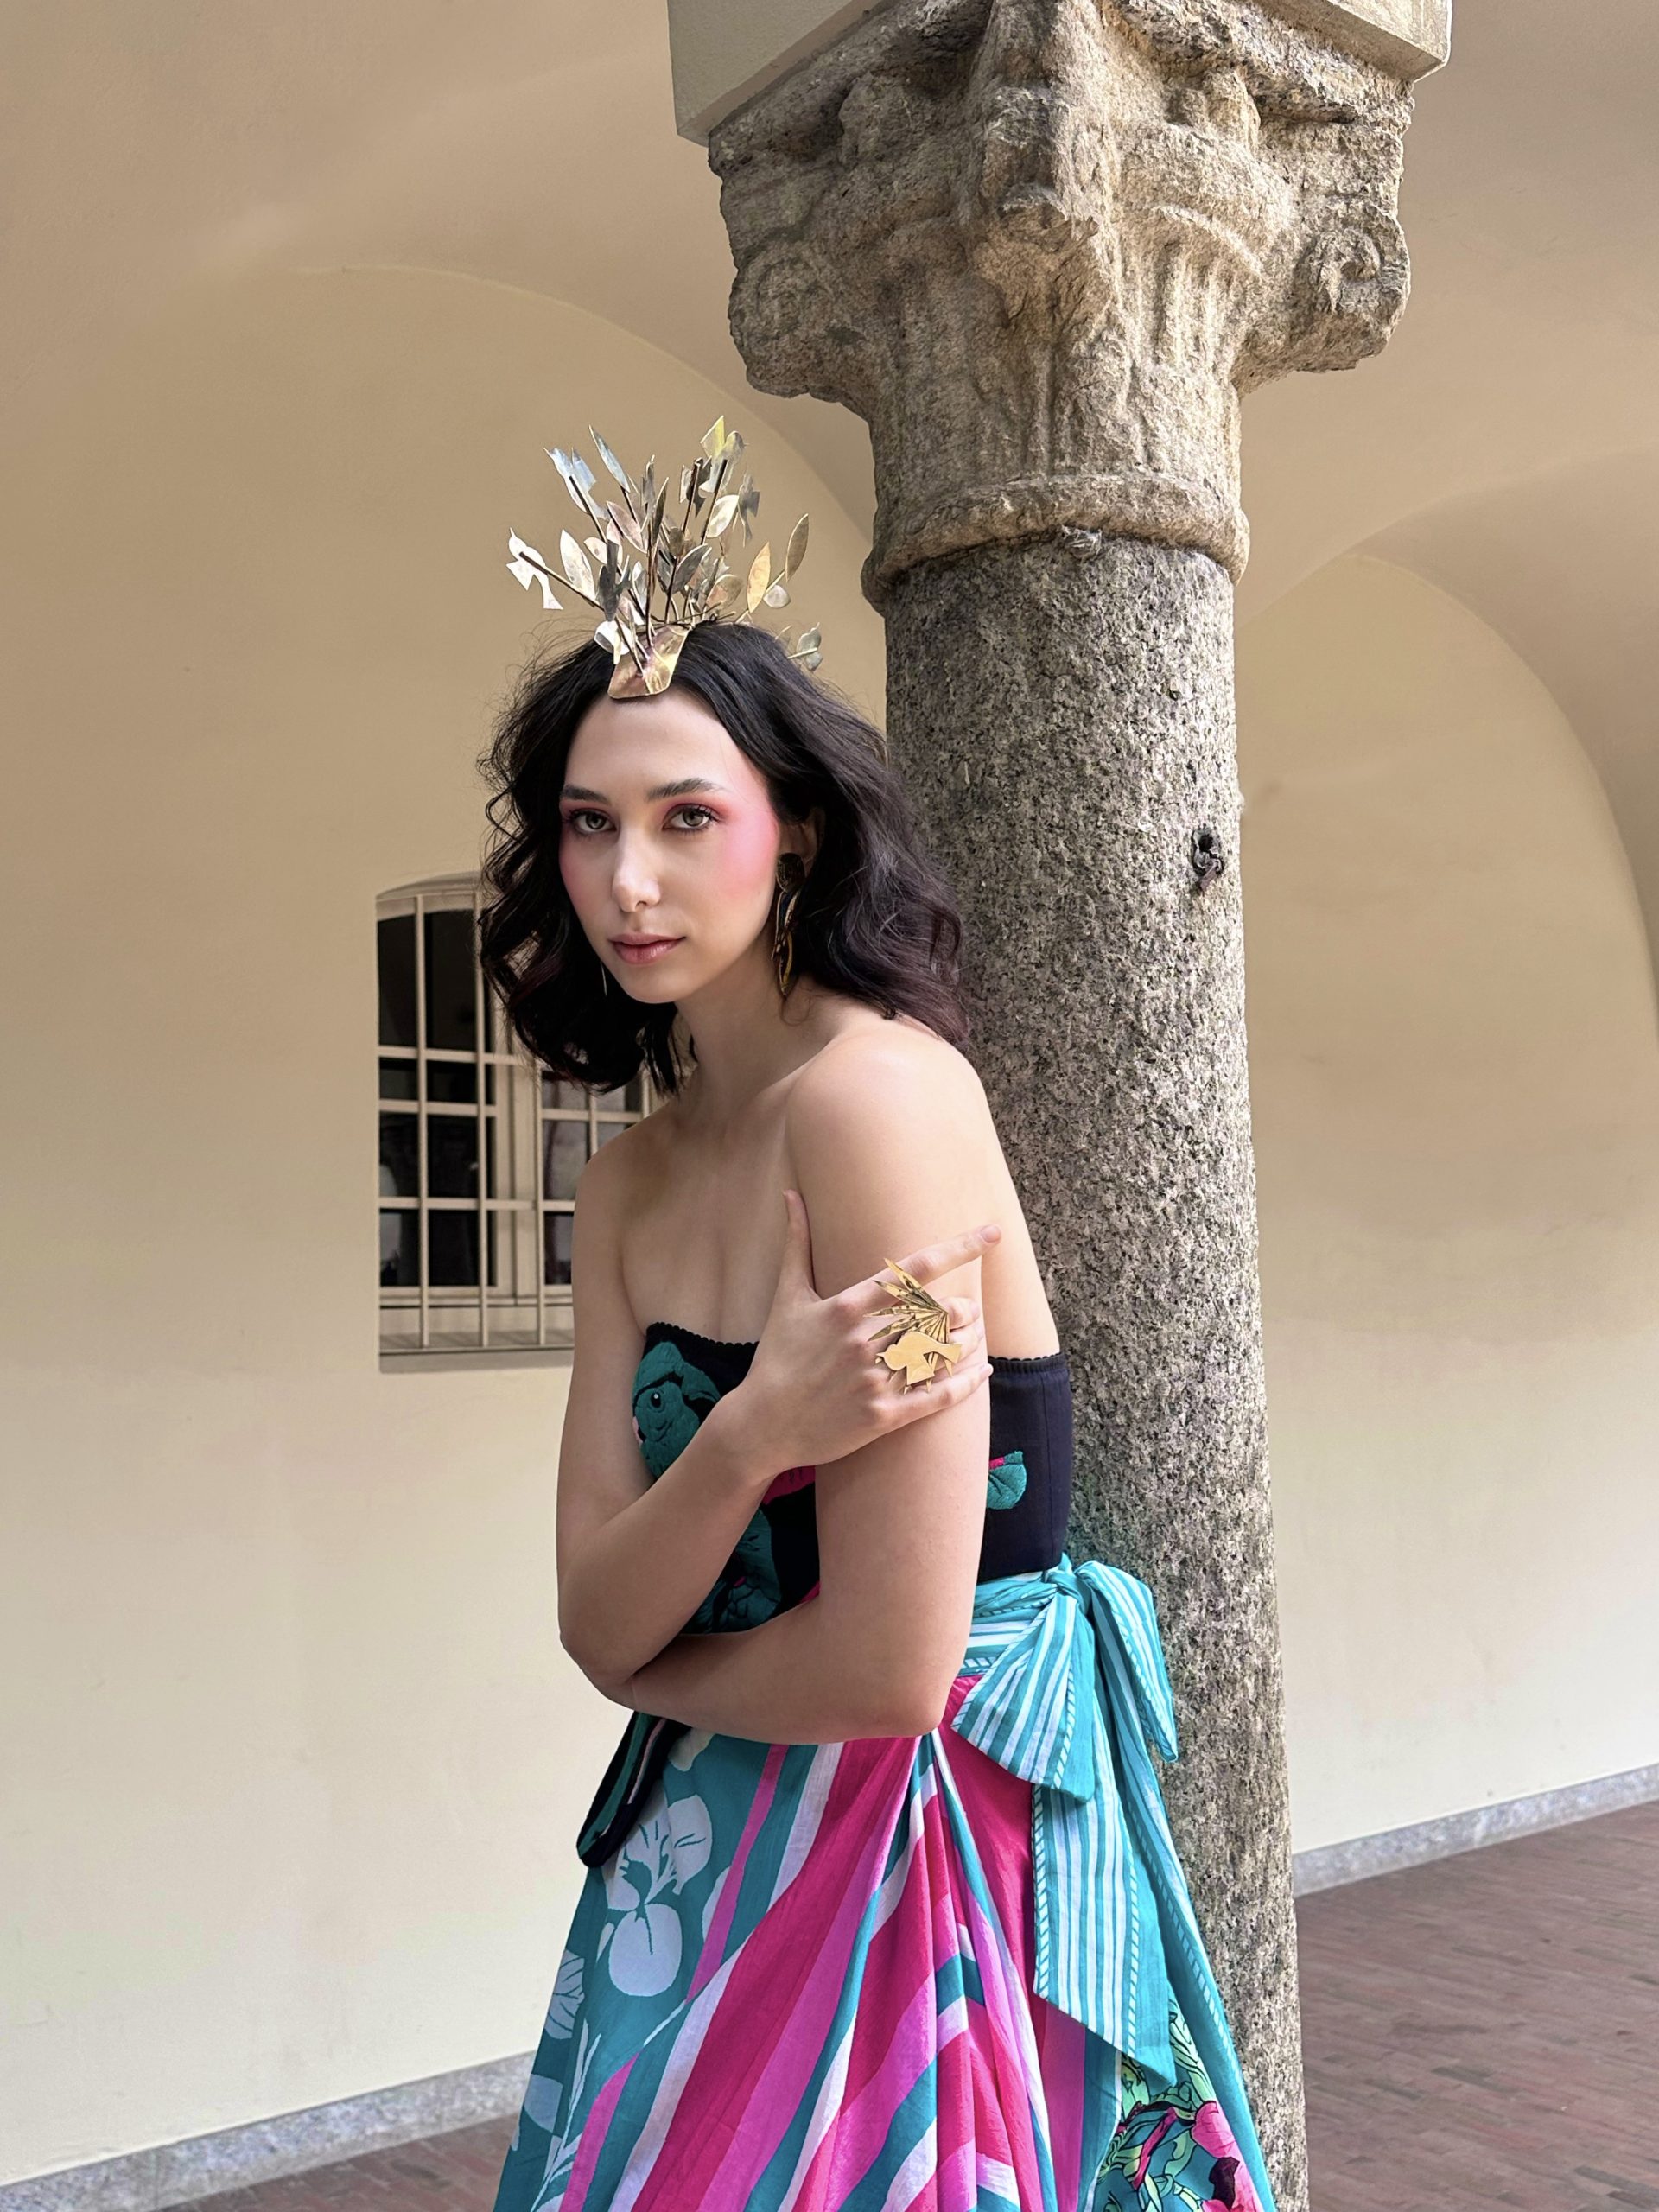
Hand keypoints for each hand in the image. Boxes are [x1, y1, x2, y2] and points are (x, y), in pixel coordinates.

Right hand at [730, 1188, 1001, 1476]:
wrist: (762, 1424)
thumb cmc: (777, 1356)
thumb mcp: (787, 1296)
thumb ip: (797, 1242)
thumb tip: (790, 1194)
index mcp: (848, 1307)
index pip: (916, 1269)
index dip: (960, 1247)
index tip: (992, 1234)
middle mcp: (865, 1341)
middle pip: (939, 1312)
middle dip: (964, 1307)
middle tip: (969, 1307)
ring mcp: (875, 1380)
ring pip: (944, 1353)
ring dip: (969, 1340)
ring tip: (974, 1333)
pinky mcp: (882, 1417)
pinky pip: (939, 1396)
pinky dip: (967, 1383)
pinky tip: (982, 1371)